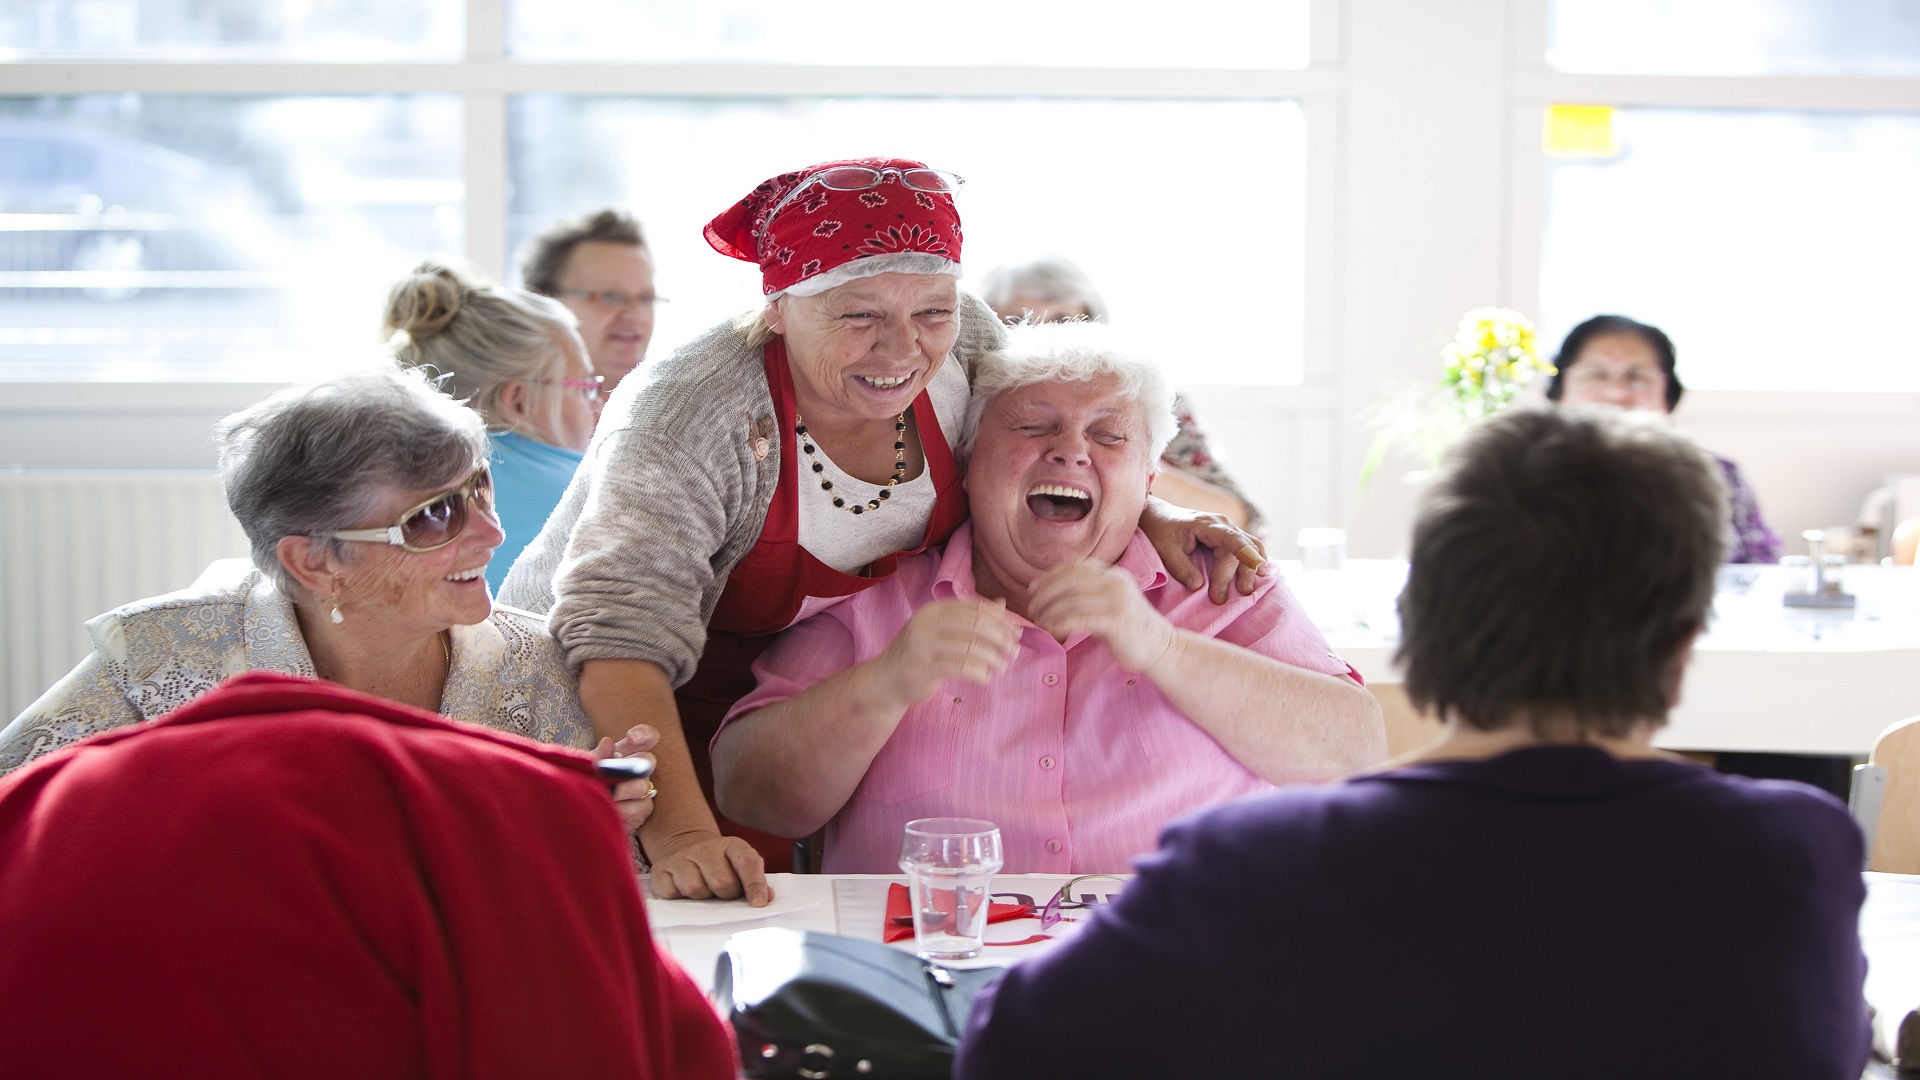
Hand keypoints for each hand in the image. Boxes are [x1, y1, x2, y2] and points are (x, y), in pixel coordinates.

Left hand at [592, 724, 658, 831]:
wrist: (580, 810)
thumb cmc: (586, 783)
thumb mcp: (587, 767)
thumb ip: (598, 755)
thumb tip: (608, 742)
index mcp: (626, 752)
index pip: (646, 737)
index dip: (643, 734)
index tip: (631, 737)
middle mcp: (639, 768)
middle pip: (648, 760)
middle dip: (631, 765)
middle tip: (615, 773)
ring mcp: (643, 790)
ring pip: (643, 786)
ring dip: (624, 790)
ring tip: (610, 795)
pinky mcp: (641, 811)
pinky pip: (639, 808)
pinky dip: (624, 809)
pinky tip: (612, 809)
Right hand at [648, 829, 772, 906]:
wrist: (685, 845)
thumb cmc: (720, 862)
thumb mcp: (740, 864)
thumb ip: (755, 879)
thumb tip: (766, 898)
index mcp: (732, 846)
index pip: (747, 863)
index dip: (754, 885)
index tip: (758, 904)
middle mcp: (705, 848)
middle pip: (721, 882)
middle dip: (726, 895)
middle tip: (723, 893)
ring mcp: (681, 857)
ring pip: (695, 888)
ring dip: (702, 898)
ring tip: (704, 890)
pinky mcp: (660, 869)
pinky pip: (672, 893)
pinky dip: (679, 898)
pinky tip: (683, 890)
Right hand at [872, 597, 1021, 707]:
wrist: (886, 680)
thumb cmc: (919, 654)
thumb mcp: (943, 631)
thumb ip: (971, 617)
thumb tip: (1002, 604)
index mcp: (934, 610)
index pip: (975, 608)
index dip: (1000, 619)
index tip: (1016, 632)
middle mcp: (927, 622)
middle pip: (975, 625)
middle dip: (1000, 638)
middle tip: (1014, 651)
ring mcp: (923, 645)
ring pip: (970, 648)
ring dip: (993, 659)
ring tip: (1002, 667)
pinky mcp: (924, 667)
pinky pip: (961, 668)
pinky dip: (979, 673)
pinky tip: (986, 678)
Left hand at [1026, 561, 1177, 673]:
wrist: (1161, 648)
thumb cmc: (1130, 630)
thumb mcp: (1110, 604)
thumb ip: (1088, 595)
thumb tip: (1053, 594)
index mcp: (1114, 575)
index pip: (1076, 567)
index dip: (1051, 575)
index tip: (1033, 588)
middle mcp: (1116, 582)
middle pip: (1070, 580)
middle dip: (1046, 592)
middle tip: (1032, 606)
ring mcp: (1118, 600)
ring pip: (1071, 599)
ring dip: (1049, 610)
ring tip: (1039, 620)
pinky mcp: (1116, 620)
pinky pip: (1079, 617)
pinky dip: (1060, 622)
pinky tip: (1052, 629)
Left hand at [1139, 496, 1267, 602]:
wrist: (1159, 515)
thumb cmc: (1160, 530)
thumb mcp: (1165, 549)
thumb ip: (1180, 567)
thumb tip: (1198, 586)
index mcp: (1207, 524)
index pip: (1231, 537)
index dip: (1245, 552)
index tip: (1255, 566)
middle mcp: (1223, 525)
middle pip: (1240, 549)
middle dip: (1239, 574)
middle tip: (1223, 598)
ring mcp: (1228, 529)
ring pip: (1250, 547)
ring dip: (1252, 567)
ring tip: (1248, 590)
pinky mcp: (1229, 536)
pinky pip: (1248, 546)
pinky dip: (1254, 559)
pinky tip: (1260, 573)